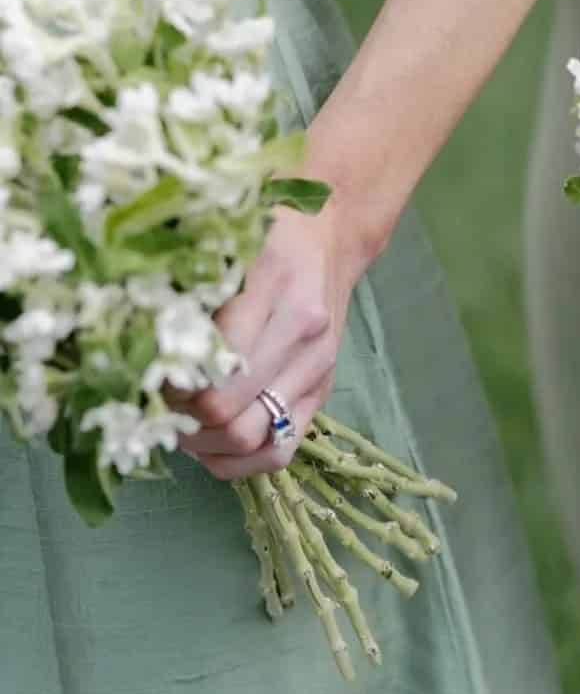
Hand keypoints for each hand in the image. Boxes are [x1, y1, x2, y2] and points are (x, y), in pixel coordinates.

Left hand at [169, 208, 357, 479]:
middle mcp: (305, 338)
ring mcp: (317, 371)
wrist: (330, 235)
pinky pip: (280, 453)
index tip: (143, 373)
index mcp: (278, 290)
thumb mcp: (226, 242)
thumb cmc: (268, 231)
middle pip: (227, 412)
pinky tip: (210, 443)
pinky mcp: (321, 394)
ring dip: (203, 444)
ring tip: (177, 422)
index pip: (211, 364)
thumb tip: (135, 344)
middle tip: (153, 401)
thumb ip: (188, 288)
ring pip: (251, 441)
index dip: (167, 381)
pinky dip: (237, 462)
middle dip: (179, 416)